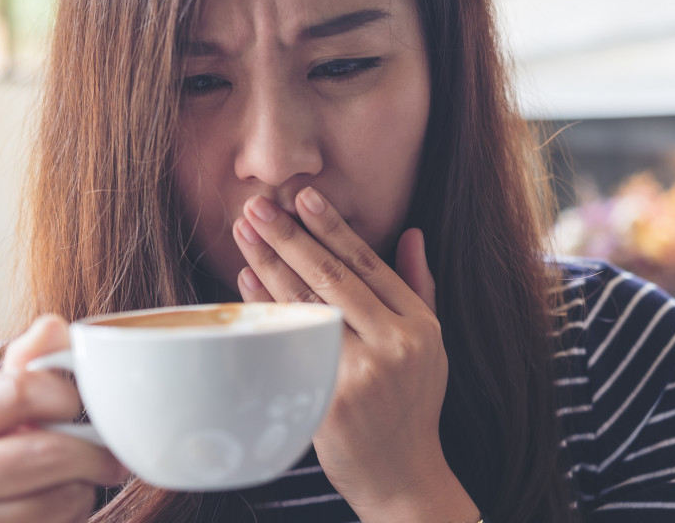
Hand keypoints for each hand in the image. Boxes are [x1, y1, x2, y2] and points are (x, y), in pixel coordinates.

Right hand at [0, 315, 128, 522]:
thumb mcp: (0, 401)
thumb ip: (30, 360)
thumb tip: (53, 326)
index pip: (19, 391)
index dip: (65, 395)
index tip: (78, 406)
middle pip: (44, 452)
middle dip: (90, 451)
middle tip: (110, 453)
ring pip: (58, 499)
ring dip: (84, 487)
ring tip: (77, 479)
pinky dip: (73, 514)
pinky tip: (60, 505)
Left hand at [232, 187, 478, 521]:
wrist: (402, 477)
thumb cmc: (411, 405)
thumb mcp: (430, 344)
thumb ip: (419, 287)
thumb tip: (413, 233)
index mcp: (419, 326)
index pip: (369, 265)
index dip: (333, 228)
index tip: (303, 196)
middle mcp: (396, 346)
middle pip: (332, 278)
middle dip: (289, 237)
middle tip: (258, 205)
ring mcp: (362, 375)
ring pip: (306, 306)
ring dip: (269, 264)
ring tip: (244, 232)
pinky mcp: (331, 402)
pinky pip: (289, 345)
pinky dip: (266, 310)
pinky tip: (245, 283)